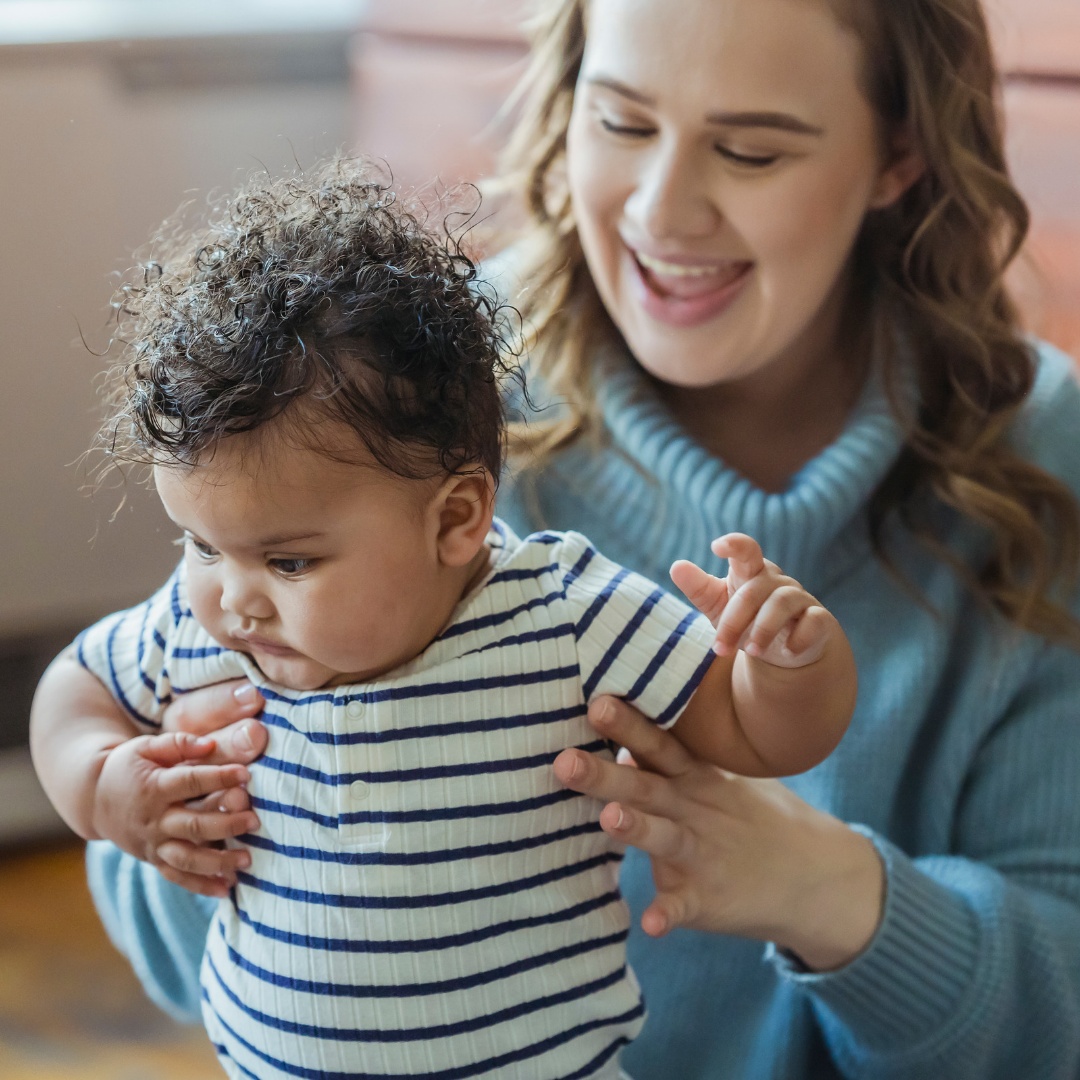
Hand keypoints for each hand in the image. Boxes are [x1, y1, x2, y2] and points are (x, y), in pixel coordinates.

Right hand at [92, 731, 259, 896]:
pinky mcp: (153, 859)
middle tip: (255, 821)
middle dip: (226, 824)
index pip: (189, 783)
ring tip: (247, 859)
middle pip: (193, 826)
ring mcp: (153, 844)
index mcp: (153, 787)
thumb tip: (211, 744)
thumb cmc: (129, 766)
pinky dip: (200, 886)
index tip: (246, 774)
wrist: (95, 799)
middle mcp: (154, 820)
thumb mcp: (146, 747)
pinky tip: (226, 890)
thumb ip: (178, 743)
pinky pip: (176, 877)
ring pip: (187, 858)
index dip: (219, 777)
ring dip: (218, 862)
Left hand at [553, 696, 883, 970]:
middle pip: (647, 787)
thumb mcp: (718, 779)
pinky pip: (686, 906)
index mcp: (696, 777)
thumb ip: (670, 759)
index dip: (628, 724)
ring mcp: (705, 854)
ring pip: (665, 838)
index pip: (659, 744)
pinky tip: (651, 922)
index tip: (596, 701)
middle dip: (605, 775)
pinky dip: (669, 913)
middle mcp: (696, 810)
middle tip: (565, 761)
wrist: (817, 875)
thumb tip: (616, 730)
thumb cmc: (750, 818)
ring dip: (637, 829)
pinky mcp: (711, 899)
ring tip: (607, 820)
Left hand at [671, 533, 835, 667]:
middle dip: (733, 622)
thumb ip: (699, 588)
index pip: (745, 550)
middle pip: (753, 591)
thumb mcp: (719, 606)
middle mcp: (775, 580)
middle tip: (719, 649)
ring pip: (781, 603)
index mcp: (750, 572)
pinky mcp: (818, 619)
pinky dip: (801, 636)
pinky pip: (813, 621)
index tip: (717, 546)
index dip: (734, 545)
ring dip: (763, 630)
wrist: (786, 649)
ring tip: (751, 651)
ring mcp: (799, 598)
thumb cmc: (747, 620)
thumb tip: (676, 567)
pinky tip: (789, 651)